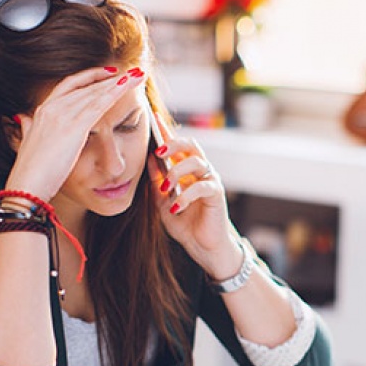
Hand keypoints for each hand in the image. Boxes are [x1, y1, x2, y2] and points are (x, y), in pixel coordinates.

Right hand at [6, 67, 144, 200]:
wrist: (27, 185)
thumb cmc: (30, 171)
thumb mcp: (26, 143)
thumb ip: (28, 128)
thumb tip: (24, 119)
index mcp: (42, 110)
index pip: (70, 85)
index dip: (90, 77)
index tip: (108, 74)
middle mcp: (52, 107)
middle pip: (87, 86)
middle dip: (111, 78)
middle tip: (132, 72)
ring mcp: (62, 115)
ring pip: (96, 92)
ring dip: (120, 83)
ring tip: (138, 75)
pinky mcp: (74, 127)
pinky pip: (99, 105)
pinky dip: (115, 93)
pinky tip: (129, 87)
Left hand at [147, 137, 242, 279]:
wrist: (202, 247)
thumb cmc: (185, 224)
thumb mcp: (162, 203)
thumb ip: (156, 182)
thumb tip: (148, 160)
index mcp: (187, 171)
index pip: (176, 147)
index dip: (166, 132)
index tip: (153, 118)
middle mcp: (200, 171)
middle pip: (191, 146)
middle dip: (174, 144)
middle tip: (159, 151)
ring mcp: (210, 180)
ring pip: (196, 162)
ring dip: (177, 172)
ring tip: (166, 188)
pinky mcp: (217, 193)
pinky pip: (202, 187)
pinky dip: (186, 195)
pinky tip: (176, 207)